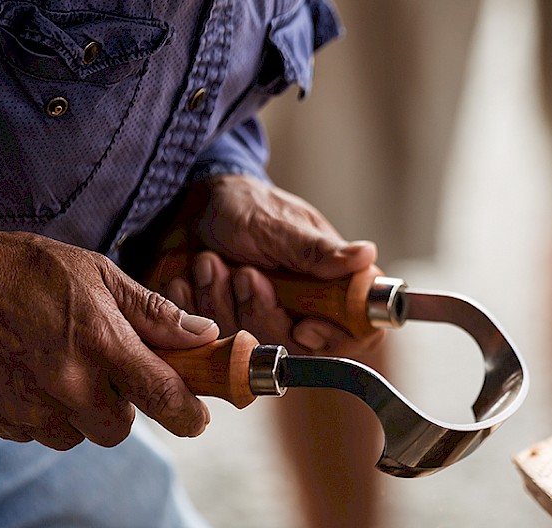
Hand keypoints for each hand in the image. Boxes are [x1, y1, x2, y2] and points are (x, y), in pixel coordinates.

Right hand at [0, 228, 218, 449]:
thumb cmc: (25, 271)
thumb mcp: (98, 274)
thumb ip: (152, 312)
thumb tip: (203, 335)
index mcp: (100, 343)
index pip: (160, 394)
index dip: (186, 413)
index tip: (196, 419)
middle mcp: (67, 384)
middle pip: (119, 427)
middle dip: (123, 405)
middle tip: (109, 372)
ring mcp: (29, 407)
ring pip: (78, 435)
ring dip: (82, 412)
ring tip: (64, 368)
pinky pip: (38, 433)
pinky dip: (45, 413)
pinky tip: (33, 376)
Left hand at [152, 174, 381, 356]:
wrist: (188, 205)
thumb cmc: (244, 206)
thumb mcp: (277, 224)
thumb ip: (316, 250)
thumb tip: (366, 256)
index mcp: (329, 284)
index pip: (353, 331)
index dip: (332, 339)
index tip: (303, 327)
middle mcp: (300, 309)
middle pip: (297, 346)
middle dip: (263, 312)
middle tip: (244, 275)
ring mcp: (260, 321)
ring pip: (250, 345)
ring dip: (222, 303)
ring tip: (208, 262)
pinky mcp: (222, 328)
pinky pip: (209, 341)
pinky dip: (194, 309)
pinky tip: (186, 280)